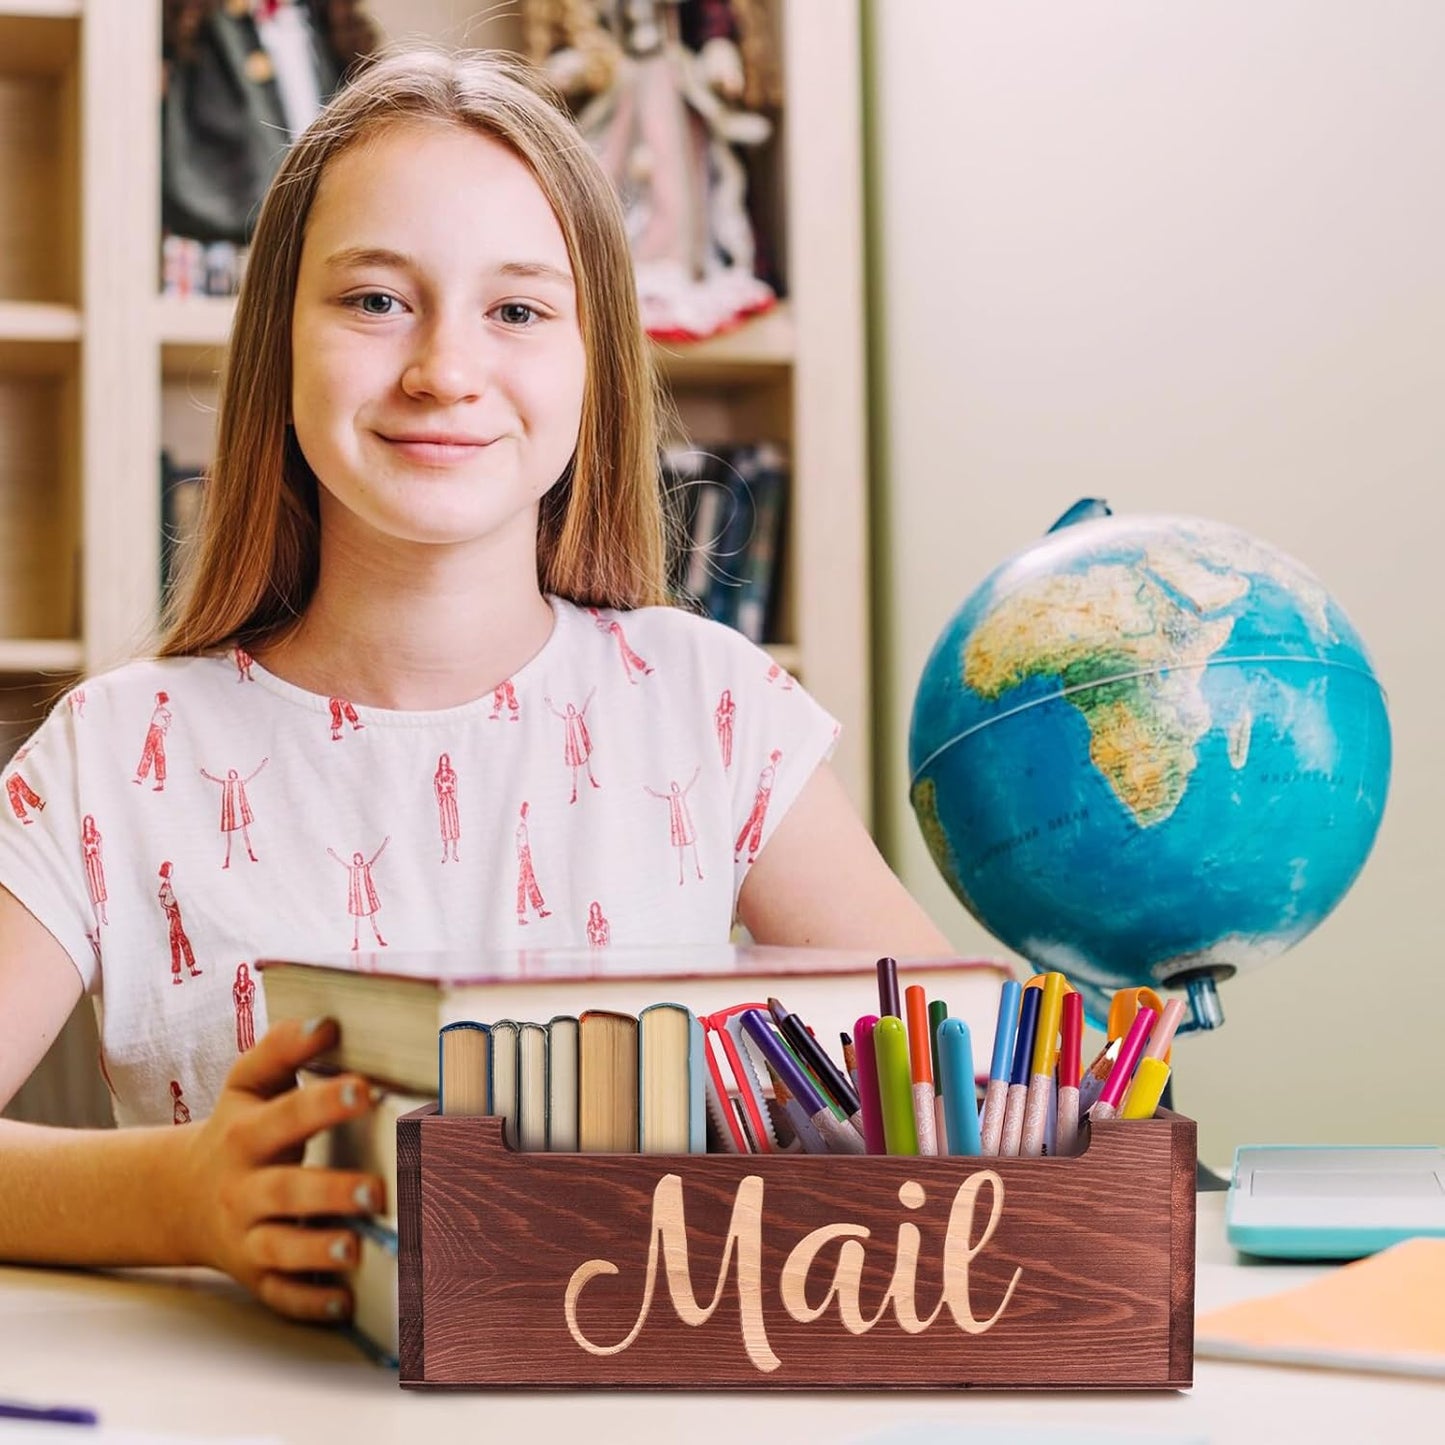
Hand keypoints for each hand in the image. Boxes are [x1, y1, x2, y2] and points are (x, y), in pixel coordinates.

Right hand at [174, 1017, 384, 1322]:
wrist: (180, 1196)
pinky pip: (279, 1297)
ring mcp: (248, 1237)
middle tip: (376, 1190)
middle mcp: (244, 1189)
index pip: (286, 1116)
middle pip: (283, 1192)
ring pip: (280, 1250)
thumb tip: (327, 1022)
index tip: (366, 1089)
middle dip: (328, 1192)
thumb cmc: (239, 1129)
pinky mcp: (255, 1276)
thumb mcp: (249, 1083)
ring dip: (316, 1253)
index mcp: (247, 1135)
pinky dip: (309, 1302)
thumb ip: (283, 1048)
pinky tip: (344, 1300)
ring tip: (355, 1247)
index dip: (324, 1102)